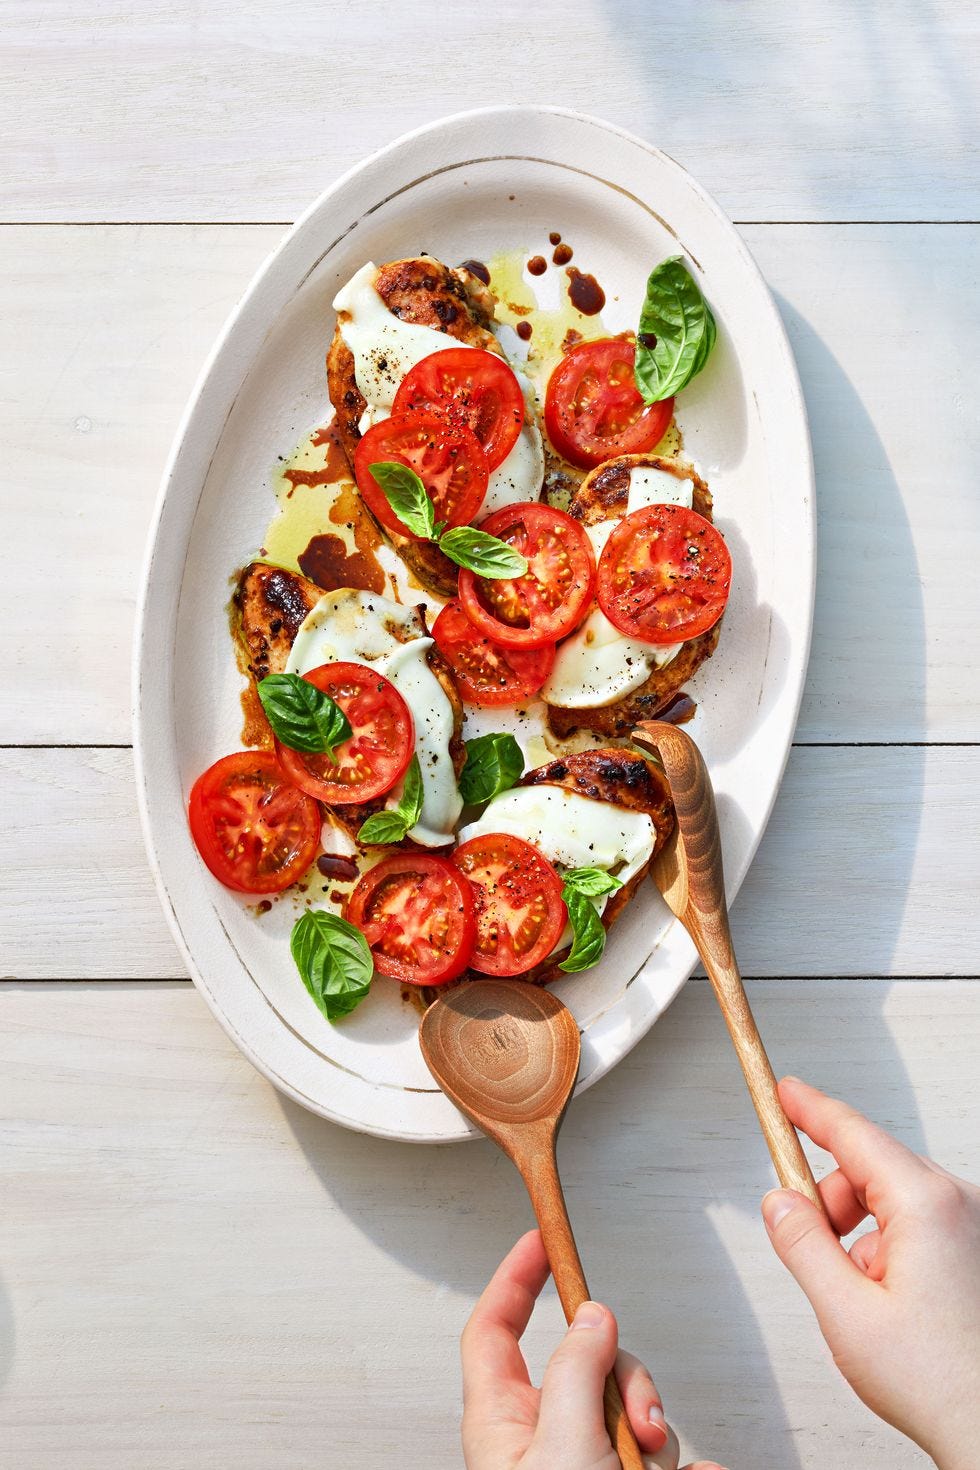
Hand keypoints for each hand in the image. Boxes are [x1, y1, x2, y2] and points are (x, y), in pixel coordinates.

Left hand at [461, 1229, 726, 1469]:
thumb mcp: (564, 1445)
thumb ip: (577, 1373)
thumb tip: (593, 1315)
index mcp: (502, 1423)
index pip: (493, 1330)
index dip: (513, 1279)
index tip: (539, 1240)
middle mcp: (540, 1440)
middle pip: (586, 1365)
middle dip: (627, 1382)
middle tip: (639, 1422)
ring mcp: (583, 1464)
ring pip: (630, 1411)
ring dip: (659, 1437)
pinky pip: (666, 1459)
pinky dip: (686, 1469)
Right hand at [762, 1078, 979, 1469]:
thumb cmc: (943, 1385)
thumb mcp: (845, 1312)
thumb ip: (803, 1245)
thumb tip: (780, 1203)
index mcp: (928, 1206)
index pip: (854, 1133)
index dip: (810, 1109)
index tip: (785, 1092)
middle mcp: (960, 1205)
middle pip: (871, 1169)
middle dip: (831, 1200)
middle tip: (808, 1244)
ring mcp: (975, 1227)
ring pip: (894, 1201)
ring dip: (862, 1233)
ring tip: (861, 1294)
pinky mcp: (978, 1250)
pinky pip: (921, 1226)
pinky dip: (891, 1249)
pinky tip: (890, 1301)